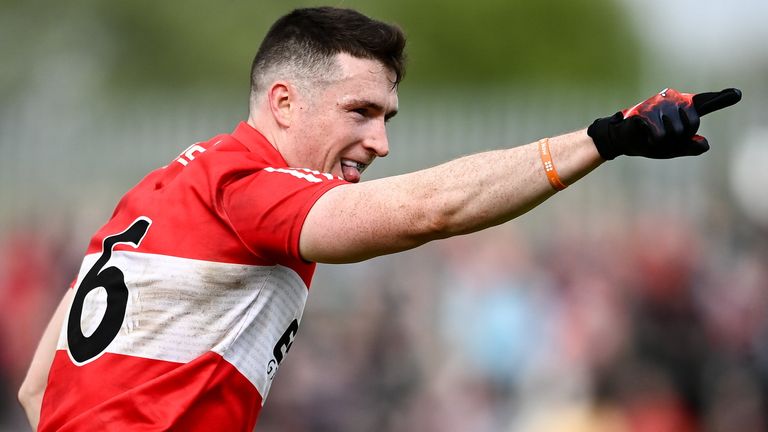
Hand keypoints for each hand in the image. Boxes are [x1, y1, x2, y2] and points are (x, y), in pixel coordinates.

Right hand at [587, 88, 741, 159]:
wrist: (622, 140)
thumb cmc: (649, 142)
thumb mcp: (672, 148)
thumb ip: (690, 147)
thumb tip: (705, 143)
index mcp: (683, 110)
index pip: (706, 103)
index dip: (723, 98)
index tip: (737, 94)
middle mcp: (674, 102)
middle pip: (692, 125)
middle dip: (679, 138)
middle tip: (664, 137)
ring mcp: (661, 105)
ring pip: (677, 131)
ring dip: (664, 141)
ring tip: (653, 135)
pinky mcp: (648, 112)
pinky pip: (661, 135)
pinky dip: (654, 141)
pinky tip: (646, 135)